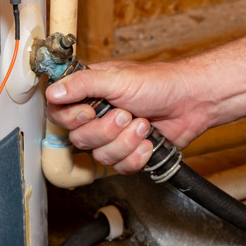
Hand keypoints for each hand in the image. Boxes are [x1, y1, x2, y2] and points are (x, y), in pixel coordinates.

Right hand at [45, 60, 210, 173]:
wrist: (192, 102)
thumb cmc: (159, 83)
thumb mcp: (117, 78)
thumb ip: (83, 84)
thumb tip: (53, 91)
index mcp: (88, 93)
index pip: (58, 112)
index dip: (70, 118)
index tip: (88, 112)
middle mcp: (96, 116)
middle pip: (79, 139)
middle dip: (106, 130)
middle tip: (126, 114)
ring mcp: (112, 136)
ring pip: (100, 156)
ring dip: (125, 142)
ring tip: (143, 124)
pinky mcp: (128, 153)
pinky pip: (120, 167)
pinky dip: (136, 156)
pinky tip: (148, 142)